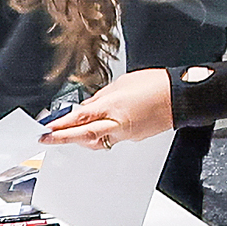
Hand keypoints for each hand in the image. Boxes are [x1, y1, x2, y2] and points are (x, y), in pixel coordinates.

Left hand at [39, 67, 172, 149]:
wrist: (181, 96)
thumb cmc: (155, 85)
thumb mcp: (119, 84)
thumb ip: (100, 98)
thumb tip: (86, 108)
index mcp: (111, 107)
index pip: (79, 119)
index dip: (60, 125)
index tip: (46, 129)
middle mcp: (118, 125)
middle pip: (84, 136)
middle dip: (62, 139)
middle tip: (45, 140)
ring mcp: (127, 134)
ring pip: (97, 141)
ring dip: (80, 139)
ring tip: (65, 135)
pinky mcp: (135, 138)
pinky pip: (112, 139)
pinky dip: (100, 135)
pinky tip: (93, 130)